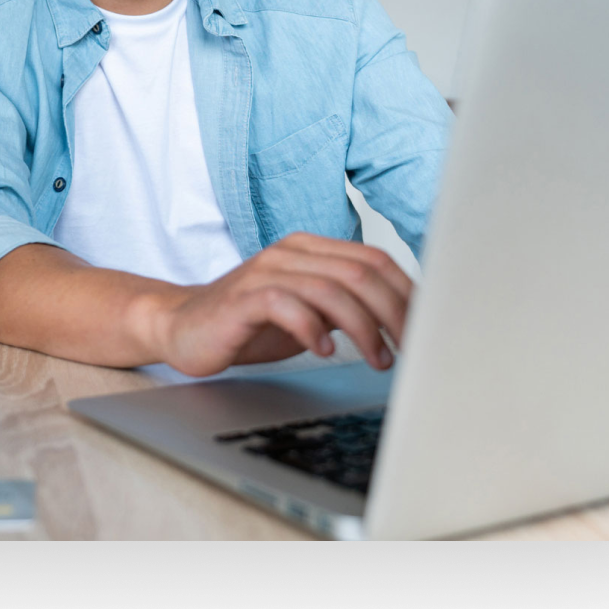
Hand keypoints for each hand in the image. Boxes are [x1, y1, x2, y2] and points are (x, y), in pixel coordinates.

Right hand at [148, 232, 411, 376]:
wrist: (182, 326)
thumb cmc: (248, 323)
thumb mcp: (308, 312)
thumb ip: (346, 307)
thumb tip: (402, 323)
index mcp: (310, 249)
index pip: (374, 259)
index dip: (406, 292)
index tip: (426, 326)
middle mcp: (290, 253)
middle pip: (360, 272)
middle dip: (394, 313)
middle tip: (410, 348)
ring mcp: (266, 271)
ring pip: (331, 289)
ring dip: (362, 328)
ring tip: (378, 359)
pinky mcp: (243, 297)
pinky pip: (287, 304)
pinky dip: (312, 329)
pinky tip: (324, 351)